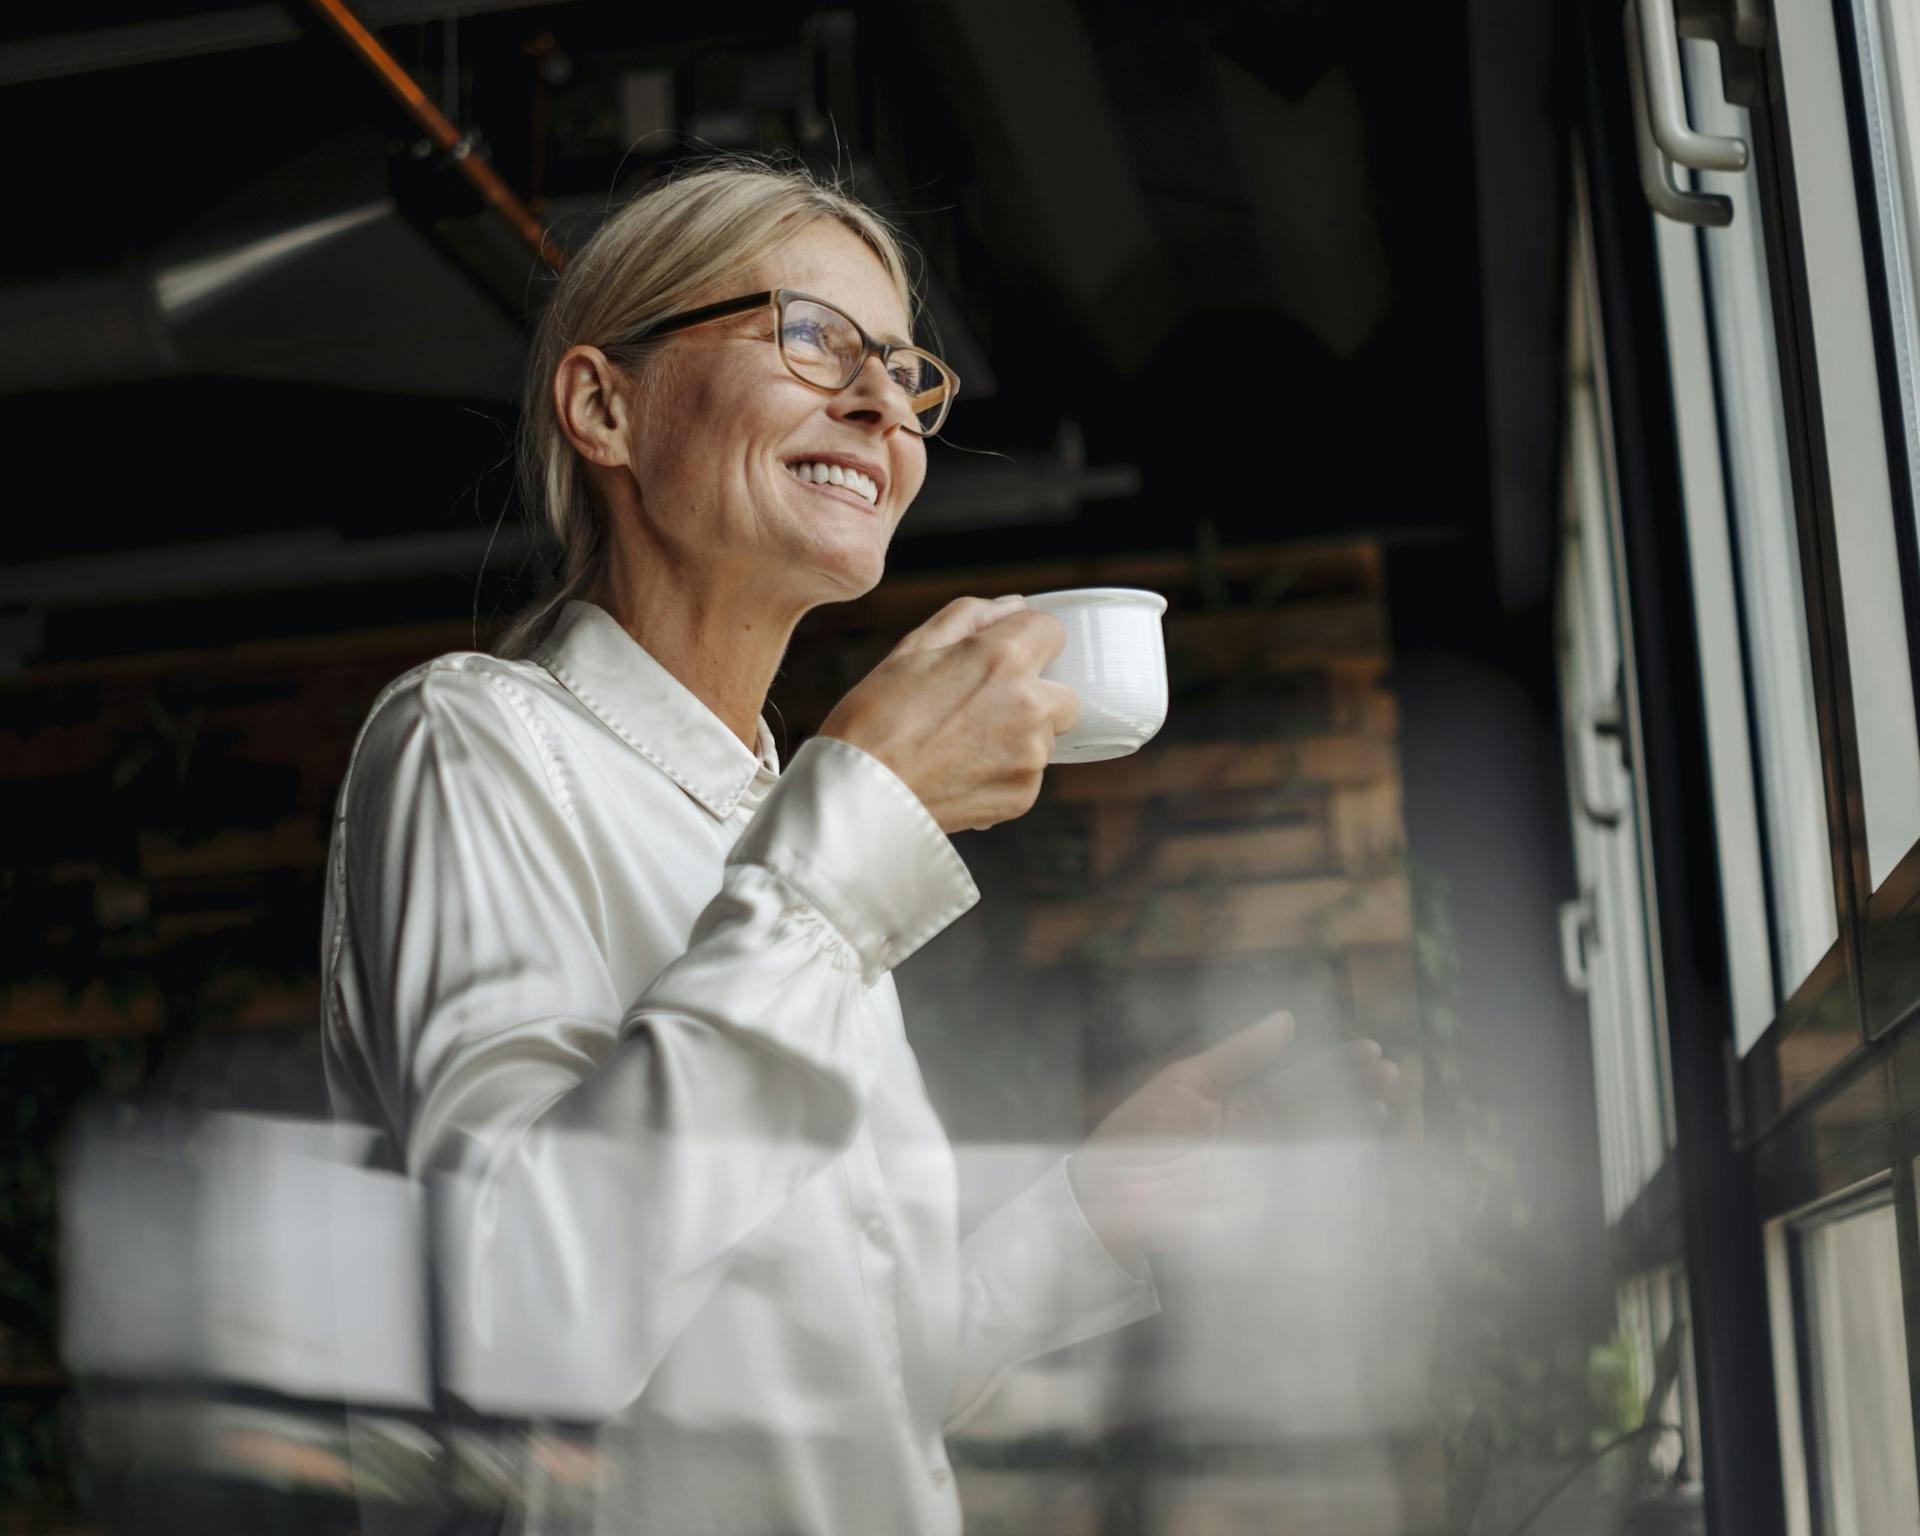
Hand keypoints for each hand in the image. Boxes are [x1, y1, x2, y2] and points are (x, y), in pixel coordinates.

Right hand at [818, 595, 1080, 833]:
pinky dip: (1003, 772)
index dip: (1025, 639)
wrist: (858, 796)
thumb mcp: (912, 648)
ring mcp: (1030, 757)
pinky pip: (1027, 774)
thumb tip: (1012, 607)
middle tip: (981, 706)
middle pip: (1065, 693)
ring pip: (1046, 737)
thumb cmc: (874, 718)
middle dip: (1035, 694)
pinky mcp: (1023, 797)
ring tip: (961, 744)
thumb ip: (970, 616)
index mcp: (1005, 659)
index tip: (1001, 655)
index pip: (1052, 630)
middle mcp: (1031, 707)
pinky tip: (960, 771)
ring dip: (1019, 736)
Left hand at [1065, 1012, 1399, 1263]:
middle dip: (1356, 1092)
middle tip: (1392, 1074)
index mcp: (1241, 1103)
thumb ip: (1238, 1055)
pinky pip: (1306, 1189)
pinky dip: (1336, 1174)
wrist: (1107, 1198)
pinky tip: (1362, 1154)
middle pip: (1320, 1111)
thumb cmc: (1137, 1135)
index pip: (1299, 1078)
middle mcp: (1260, 1137)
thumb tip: (1287, 1019)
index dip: (1336, 1064)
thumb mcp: (1186, 1082)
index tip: (1371, 1050)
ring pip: (1320, 1147)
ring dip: (1354, 1128)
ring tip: (1385, 1108)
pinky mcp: (1263, 1208)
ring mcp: (1264, 1174)